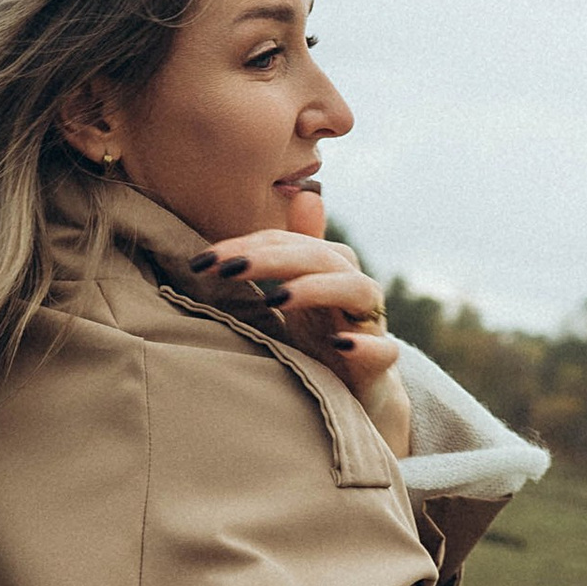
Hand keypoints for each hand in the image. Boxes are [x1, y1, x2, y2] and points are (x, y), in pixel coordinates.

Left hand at [188, 228, 410, 447]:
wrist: (360, 390)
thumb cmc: (322, 337)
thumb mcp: (298, 293)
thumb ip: (290, 250)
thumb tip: (297, 195)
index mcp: (329, 267)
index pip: (286, 243)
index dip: (246, 246)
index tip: (203, 261)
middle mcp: (354, 286)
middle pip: (318, 258)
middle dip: (271, 259)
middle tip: (228, 269)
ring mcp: (371, 323)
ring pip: (356, 289)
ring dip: (316, 289)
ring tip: (276, 298)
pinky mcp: (382, 362)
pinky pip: (384, 350)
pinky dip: (365, 345)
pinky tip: (339, 344)